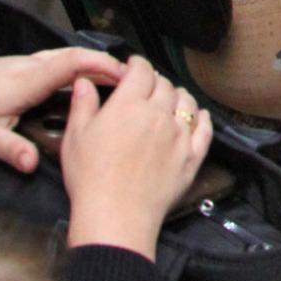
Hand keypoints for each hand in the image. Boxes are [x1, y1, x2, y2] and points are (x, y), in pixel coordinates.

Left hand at [0, 48, 126, 171]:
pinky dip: (74, 66)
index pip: (71, 64)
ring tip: (113, 80)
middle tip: (132, 78)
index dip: (101, 66)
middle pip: (73, 55)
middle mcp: (27, 66)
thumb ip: (10, 150)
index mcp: (25, 81)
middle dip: (104, 63)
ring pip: (63, 56)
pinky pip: (53, 61)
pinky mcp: (14, 67)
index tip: (127, 75)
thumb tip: (33, 166)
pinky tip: (78, 82)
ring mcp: (21, 64)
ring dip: (89, 63)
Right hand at [60, 55, 213, 258]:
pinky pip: (205, 130)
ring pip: (187, 103)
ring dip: (178, 96)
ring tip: (170, 100)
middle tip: (146, 87)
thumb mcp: (75, 137)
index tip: (133, 66)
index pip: (142, 71)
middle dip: (155, 81)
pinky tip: (198, 116)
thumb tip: (85, 81)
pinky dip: (202, 118)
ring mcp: (179, 135)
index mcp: (129, 104)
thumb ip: (83, 104)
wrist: (116, 215)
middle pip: (165, 85)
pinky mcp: (192, 156)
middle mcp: (159, 114)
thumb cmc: (90, 177)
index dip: (137, 64)